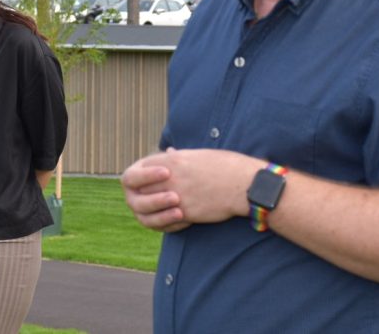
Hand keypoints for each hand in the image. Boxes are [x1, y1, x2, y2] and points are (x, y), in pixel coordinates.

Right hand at [121, 156, 188, 232]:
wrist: (177, 182)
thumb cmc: (171, 166)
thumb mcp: (169, 160)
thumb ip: (169, 158)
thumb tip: (171, 152)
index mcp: (131, 178)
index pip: (131, 178)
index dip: (147, 176)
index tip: (167, 172)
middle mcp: (131, 197)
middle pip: (137, 203)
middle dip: (157, 201)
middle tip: (176, 197)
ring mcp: (139, 212)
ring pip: (146, 219)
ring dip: (163, 217)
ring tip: (181, 212)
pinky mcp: (151, 224)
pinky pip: (159, 228)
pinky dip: (172, 225)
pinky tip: (187, 220)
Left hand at [122, 149, 259, 230]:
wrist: (243, 184)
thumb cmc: (225, 166)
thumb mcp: (198, 155)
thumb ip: (178, 157)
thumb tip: (169, 152)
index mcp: (170, 160)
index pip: (135, 172)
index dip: (136, 180)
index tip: (143, 184)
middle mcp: (169, 177)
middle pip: (135, 192)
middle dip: (137, 198)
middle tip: (144, 202)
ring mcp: (175, 196)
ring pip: (145, 210)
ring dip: (151, 213)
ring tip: (161, 213)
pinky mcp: (185, 213)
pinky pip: (165, 222)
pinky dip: (168, 224)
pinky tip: (178, 222)